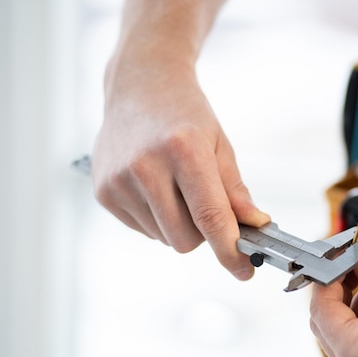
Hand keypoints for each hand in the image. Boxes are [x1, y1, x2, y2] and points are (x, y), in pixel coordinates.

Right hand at [92, 60, 269, 279]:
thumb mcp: (219, 145)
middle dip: (203, 234)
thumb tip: (254, 227)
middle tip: (205, 205)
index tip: (245, 270)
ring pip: (164, 238)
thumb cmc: (186, 115)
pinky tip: (154, 187)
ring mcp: (119, 180)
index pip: (210, 217)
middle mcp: (146, 167)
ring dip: (178, 225)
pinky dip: (156, 219)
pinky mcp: (103, 191)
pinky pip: (142, 229)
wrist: (140, 87)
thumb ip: (235, 191)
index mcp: (183, 151)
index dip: (230, 251)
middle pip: (184, 240)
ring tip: (175, 186)